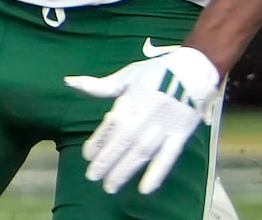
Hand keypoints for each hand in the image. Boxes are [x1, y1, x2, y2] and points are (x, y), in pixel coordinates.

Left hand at [64, 45, 221, 194]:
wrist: (193, 71)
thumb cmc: (156, 73)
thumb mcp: (127, 75)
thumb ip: (99, 85)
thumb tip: (69, 82)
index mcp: (131, 100)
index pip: (111, 126)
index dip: (98, 141)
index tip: (87, 155)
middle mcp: (145, 115)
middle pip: (123, 142)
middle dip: (107, 160)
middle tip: (93, 177)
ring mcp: (164, 127)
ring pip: (141, 152)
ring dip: (125, 170)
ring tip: (110, 185)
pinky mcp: (180, 136)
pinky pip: (169, 157)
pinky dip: (158, 173)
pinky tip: (145, 189)